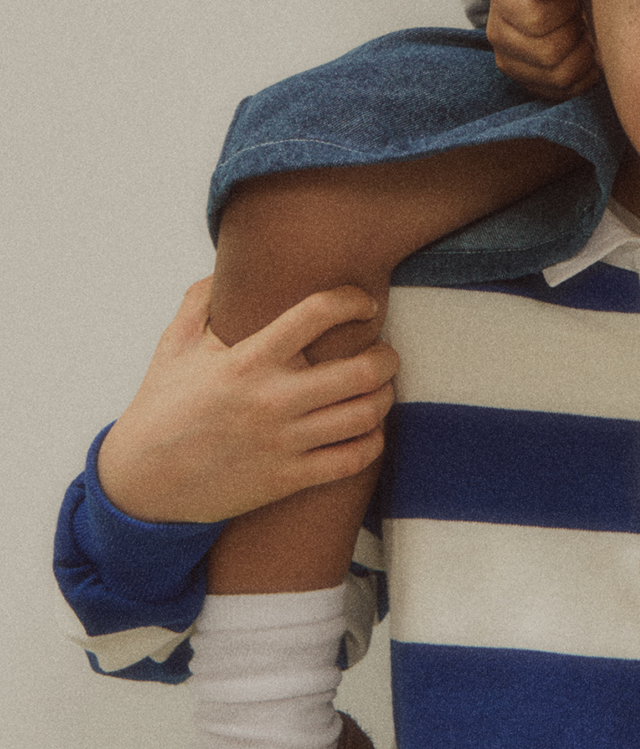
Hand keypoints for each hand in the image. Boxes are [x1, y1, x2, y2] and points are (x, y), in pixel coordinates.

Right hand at [96, 279, 399, 525]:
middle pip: (362, 370)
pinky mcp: (287, 479)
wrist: (142, 482)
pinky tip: (367, 429)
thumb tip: (226, 267)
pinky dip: (372, 441)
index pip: (316, 314)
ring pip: (366, 415)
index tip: (363, 303)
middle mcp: (271, 399)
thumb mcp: (173, 347)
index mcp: (247, 360)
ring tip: (380, 388)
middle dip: (387, 356)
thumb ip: (200, 300)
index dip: (351, 300)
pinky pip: (353, 459)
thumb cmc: (161, 407)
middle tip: (385, 352)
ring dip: (385, 396)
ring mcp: (283, 442)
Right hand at [486, 0, 599, 98]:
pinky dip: (584, 75)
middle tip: (581, 16)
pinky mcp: (529, 84)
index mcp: (502, 1)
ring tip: (583, 34)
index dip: (567, 8)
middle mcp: (499, 36)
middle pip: (549, 53)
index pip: (537, 20)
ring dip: (583, 56)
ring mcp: (511, 64)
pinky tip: (585, 53)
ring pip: (559, 77)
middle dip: (576, 33)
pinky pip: (564, 92)